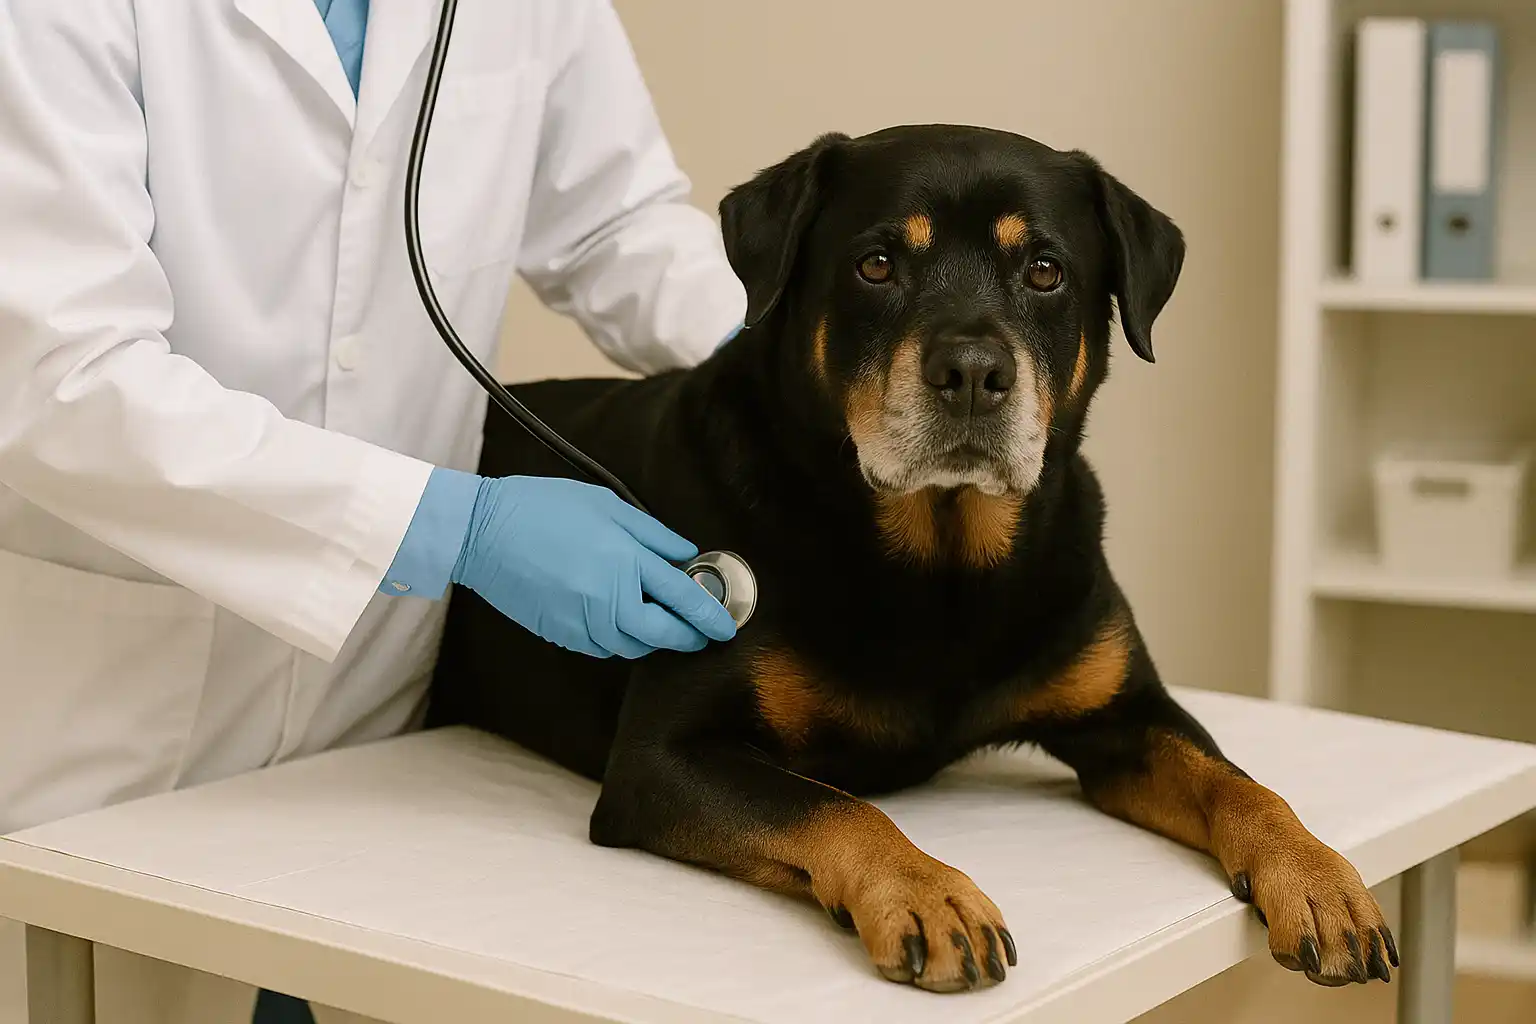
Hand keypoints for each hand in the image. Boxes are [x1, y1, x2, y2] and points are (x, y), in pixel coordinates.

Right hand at [450, 475, 737, 658]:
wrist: (482, 532)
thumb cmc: (543, 508)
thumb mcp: (607, 505)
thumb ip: (653, 534)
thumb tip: (687, 555)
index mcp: (624, 560)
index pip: (683, 597)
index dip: (710, 615)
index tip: (726, 626)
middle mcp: (607, 598)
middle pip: (662, 634)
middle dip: (688, 637)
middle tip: (701, 633)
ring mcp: (581, 620)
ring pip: (632, 647)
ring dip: (653, 639)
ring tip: (661, 624)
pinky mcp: (560, 633)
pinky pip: (603, 649)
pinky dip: (620, 641)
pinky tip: (622, 623)